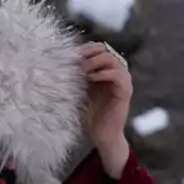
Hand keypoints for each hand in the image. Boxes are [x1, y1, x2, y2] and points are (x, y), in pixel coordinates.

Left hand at [81, 42, 132, 178]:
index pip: (97, 49)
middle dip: (88, 54)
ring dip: (95, 62)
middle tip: (75, 61)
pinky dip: (104, 73)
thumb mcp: (80, 90)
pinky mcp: (126, 90)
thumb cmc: (89, 114)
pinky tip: (91, 78)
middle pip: (104, 50)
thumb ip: (77, 76)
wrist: (101, 134)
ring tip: (82, 69)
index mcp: (105, 69)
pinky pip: (117, 74)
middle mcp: (116, 71)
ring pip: (111, 59)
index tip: (69, 56)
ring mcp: (123, 80)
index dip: (84, 49)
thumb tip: (59, 63)